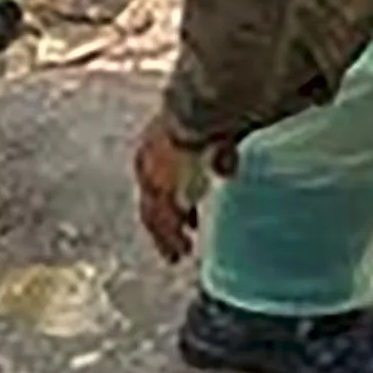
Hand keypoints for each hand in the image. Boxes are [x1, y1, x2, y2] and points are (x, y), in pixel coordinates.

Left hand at [130, 116, 233, 264]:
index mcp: (154, 148)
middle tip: (176, 244)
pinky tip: (180, 252)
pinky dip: (171, 240)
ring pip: (154, 218)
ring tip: (179, 255)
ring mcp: (150, 183)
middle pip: (152, 202)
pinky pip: (163, 226)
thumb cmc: (209, 117)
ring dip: (167, 238)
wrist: (197, 117)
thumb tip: (226, 172)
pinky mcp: (160, 197)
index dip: (170, 198)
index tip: (183, 214)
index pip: (158, 181)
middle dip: (165, 224)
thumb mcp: (217, 137)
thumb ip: (221, 155)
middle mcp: (146, 167)